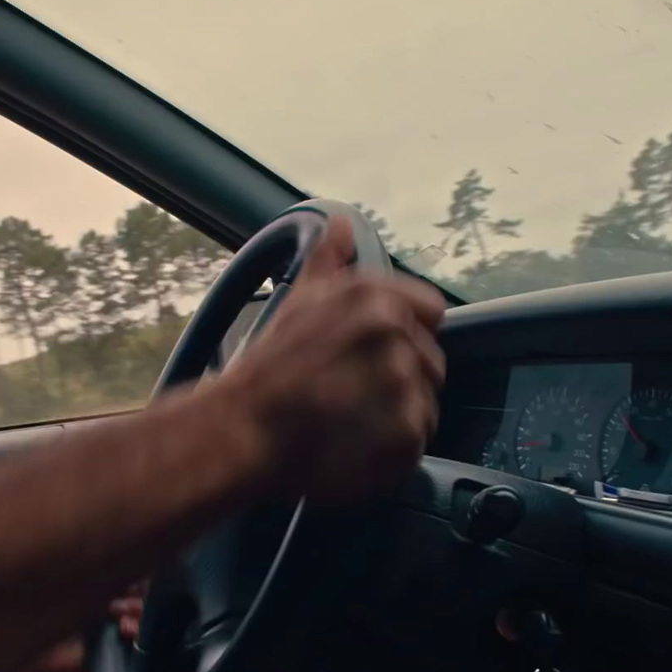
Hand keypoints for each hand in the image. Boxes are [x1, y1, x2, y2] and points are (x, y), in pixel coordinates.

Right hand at [217, 214, 446, 504]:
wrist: (241, 430)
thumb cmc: (267, 368)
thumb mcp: (299, 299)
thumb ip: (329, 259)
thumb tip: (341, 221)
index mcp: (376, 297)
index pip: (431, 311)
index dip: (404, 334)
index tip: (370, 355)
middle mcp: (395, 335)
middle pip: (430, 361)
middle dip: (400, 380)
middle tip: (353, 393)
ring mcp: (403, 386)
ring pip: (426, 403)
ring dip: (397, 417)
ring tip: (352, 422)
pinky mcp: (405, 433)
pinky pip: (419, 440)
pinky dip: (394, 450)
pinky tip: (358, 446)